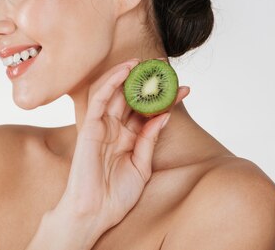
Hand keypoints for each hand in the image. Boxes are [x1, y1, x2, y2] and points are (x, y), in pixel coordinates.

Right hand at [57, 58, 189, 236]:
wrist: (94, 212)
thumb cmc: (115, 195)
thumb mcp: (141, 167)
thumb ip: (149, 140)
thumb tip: (164, 115)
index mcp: (128, 138)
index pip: (148, 112)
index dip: (166, 99)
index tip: (185, 89)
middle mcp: (115, 128)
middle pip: (133, 98)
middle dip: (149, 82)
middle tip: (165, 67)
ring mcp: (102, 126)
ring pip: (116, 93)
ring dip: (130, 75)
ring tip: (147, 63)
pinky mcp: (89, 126)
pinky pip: (100, 99)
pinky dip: (112, 82)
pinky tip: (126, 70)